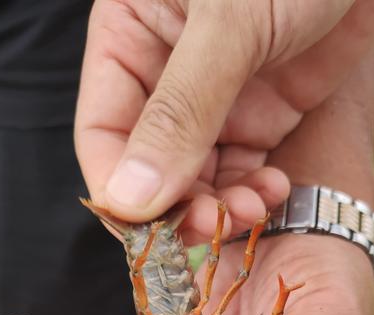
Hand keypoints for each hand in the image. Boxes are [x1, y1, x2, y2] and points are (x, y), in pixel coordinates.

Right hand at [75, 0, 373, 241]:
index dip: (121, 188)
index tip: (149, 230)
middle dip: (177, 204)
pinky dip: (253, 195)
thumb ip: (179, 113)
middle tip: (210, 226)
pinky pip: (242, 172)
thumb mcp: (230, 26)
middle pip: (149, 166)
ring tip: (248, 212)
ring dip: (218, 207)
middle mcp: (165, 70)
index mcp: (130, 32)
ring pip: (197, 178)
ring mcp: (217, 96)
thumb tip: (129, 199)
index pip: (102, 129)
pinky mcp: (265, 111)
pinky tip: (271, 194)